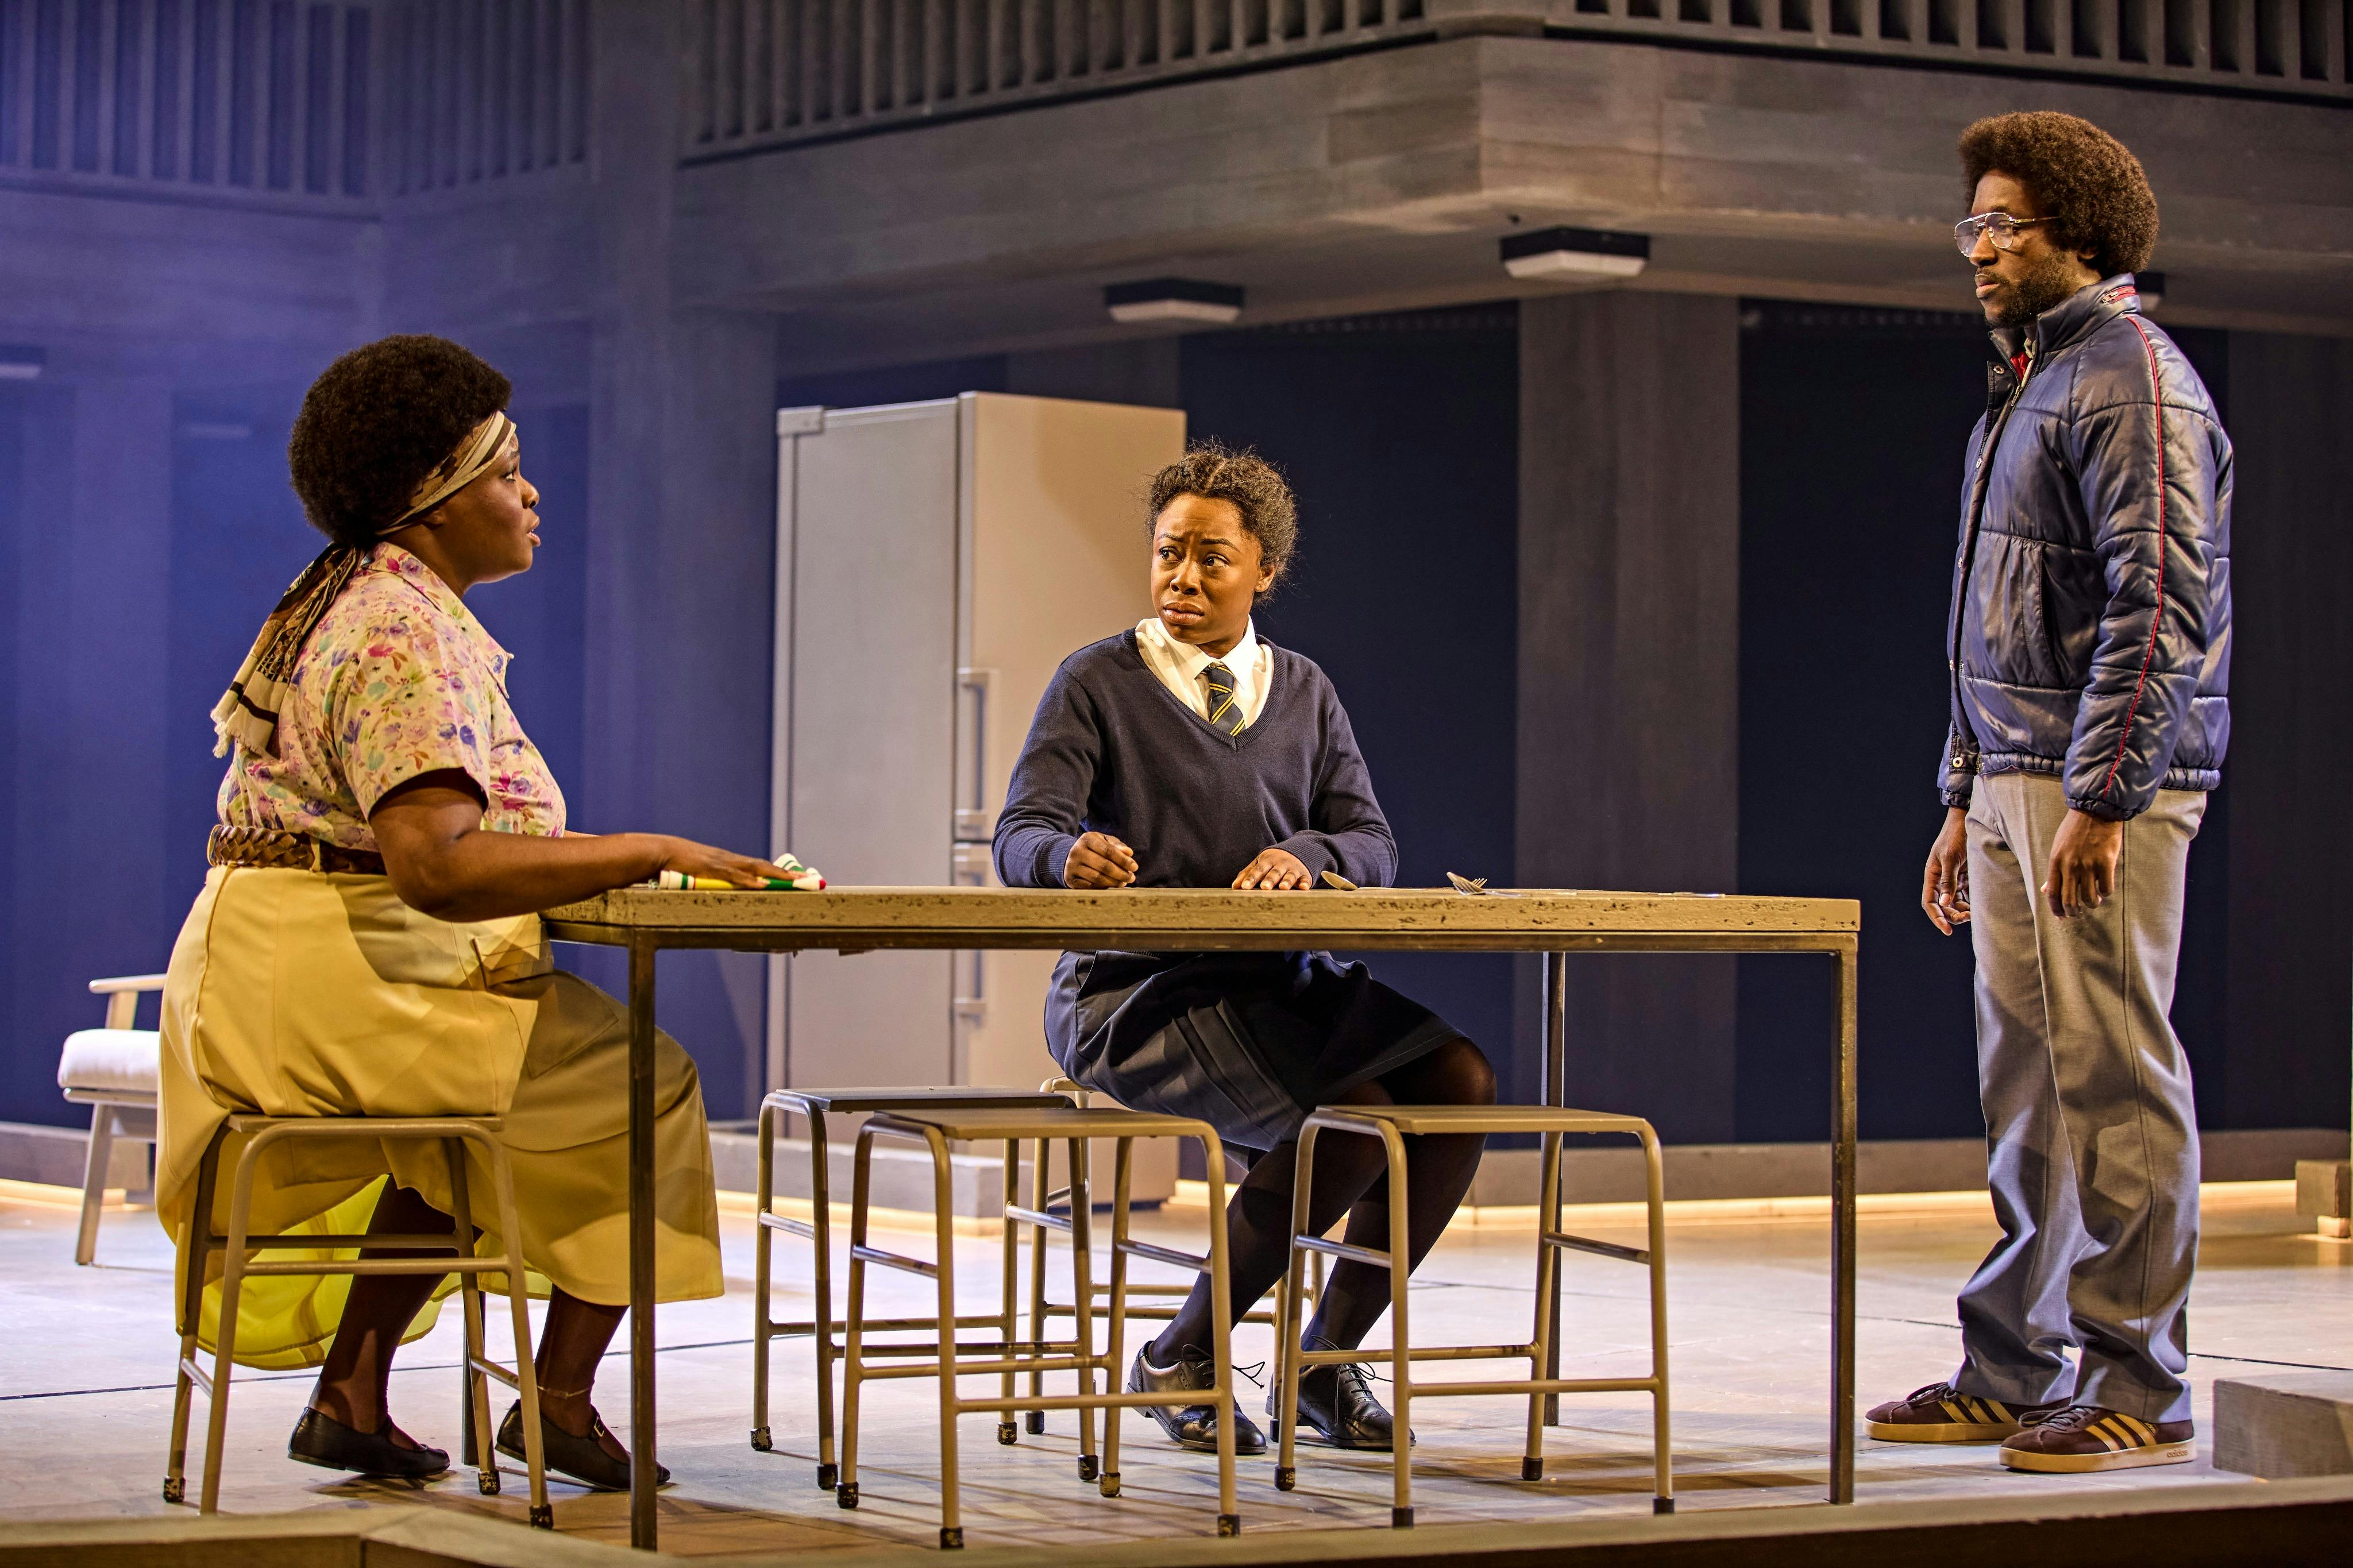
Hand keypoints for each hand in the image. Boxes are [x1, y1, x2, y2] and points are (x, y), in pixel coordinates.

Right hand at [653, 836, 789, 888]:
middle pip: (764, 866)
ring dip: (775, 875)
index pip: (760, 866)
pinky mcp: (711, 868)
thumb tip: (724, 894)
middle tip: (807, 880)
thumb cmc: (679, 864)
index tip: (797, 878)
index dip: (779, 873)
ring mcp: (722, 863)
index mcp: (730, 862)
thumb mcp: (702, 874)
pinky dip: (749, 880)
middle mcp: (731, 860)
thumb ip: (714, 882)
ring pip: (755, 868)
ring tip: (794, 881)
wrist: (661, 851)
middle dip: (786, 874)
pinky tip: (762, 885)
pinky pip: (734, 875)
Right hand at [1064, 832, 1138, 888]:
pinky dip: (1103, 887)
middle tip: (1132, 878)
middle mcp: (1077, 852)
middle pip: (1103, 865)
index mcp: (1087, 839)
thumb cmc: (1093, 848)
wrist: (1069, 856)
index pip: (1109, 851)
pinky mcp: (1071, 879)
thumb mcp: (1104, 841)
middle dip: (1121, 873)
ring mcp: (1072, 866)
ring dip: (1114, 882)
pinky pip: (1090, 886)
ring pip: (1097, 878)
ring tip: (1124, 882)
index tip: (1135, 867)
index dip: (1123, 860)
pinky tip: (1112, 885)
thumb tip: (1129, 853)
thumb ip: (1117, 846)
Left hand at [1232, 848, 1311, 890]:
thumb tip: (1234, 886)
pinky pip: (1305, 879)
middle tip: (1264, 887)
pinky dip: (1305, 883)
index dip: (1251, 878)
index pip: (1258, 870)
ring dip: (1287, 881)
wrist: (1298, 849)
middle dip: (1270, 879)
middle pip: (1274, 872)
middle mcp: (1281, 864)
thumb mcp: (1260, 863)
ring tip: (1283, 888)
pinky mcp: (1304, 874)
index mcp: (1268, 861)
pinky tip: (1304, 888)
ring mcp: (1294, 869)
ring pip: (1290, 875)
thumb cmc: (1274, 861)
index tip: (1244, 887)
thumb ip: (1247, 873)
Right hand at [1920, 807, 1969, 934]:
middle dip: (1953, 916)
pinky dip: (1971, 902)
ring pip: (1955, 903)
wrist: (1968, 822)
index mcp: (1932, 876)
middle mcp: (1940, 880)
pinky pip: (1966, 895)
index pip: (1929, 903)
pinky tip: (1980, 905)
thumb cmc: (1955, 836)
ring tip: (1976, 913)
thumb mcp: (1950, 858)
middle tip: (1969, 917)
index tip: (1947, 930)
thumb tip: (1945, 903)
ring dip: (1963, 910)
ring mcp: (1953, 879)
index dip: (1937, 918)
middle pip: (1943, 906)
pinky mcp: (1965, 877)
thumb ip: (1948, 880)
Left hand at [2042, 809, 2122, 918]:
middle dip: (2073, 912)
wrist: (2096, 812)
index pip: (2053, 894)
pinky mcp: (2106, 863)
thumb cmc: (2075, 830)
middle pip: (2069, 900)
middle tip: (2078, 912)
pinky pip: (2106, 889)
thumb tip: (2046, 890)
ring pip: (2089, 898)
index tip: (2062, 917)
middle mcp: (2070, 866)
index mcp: (2056, 863)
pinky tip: (2105, 890)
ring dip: (2092, 904)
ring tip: (2094, 901)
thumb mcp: (2058, 849)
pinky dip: (2106, 894)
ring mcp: (2088, 865)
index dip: (2056, 909)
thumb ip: (2054, 871)